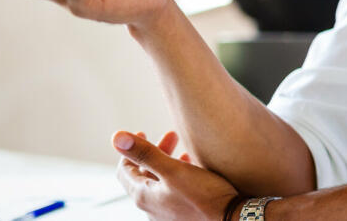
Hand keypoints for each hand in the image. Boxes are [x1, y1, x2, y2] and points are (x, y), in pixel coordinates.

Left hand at [114, 131, 238, 220]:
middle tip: (171, 136)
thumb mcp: (173, 170)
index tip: (143, 133)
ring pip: (159, 184)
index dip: (130, 150)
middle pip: (143, 176)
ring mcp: (166, 214)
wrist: (230, 219)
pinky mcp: (181, 215)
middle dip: (154, 152)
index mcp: (143, 196)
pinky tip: (193, 170)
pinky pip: (172, 193)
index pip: (124, 170)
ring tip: (183, 152)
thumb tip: (116, 138)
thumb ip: (145, 153)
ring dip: (167, 164)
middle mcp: (151, 208)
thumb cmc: (204, 196)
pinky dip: (177, 177)